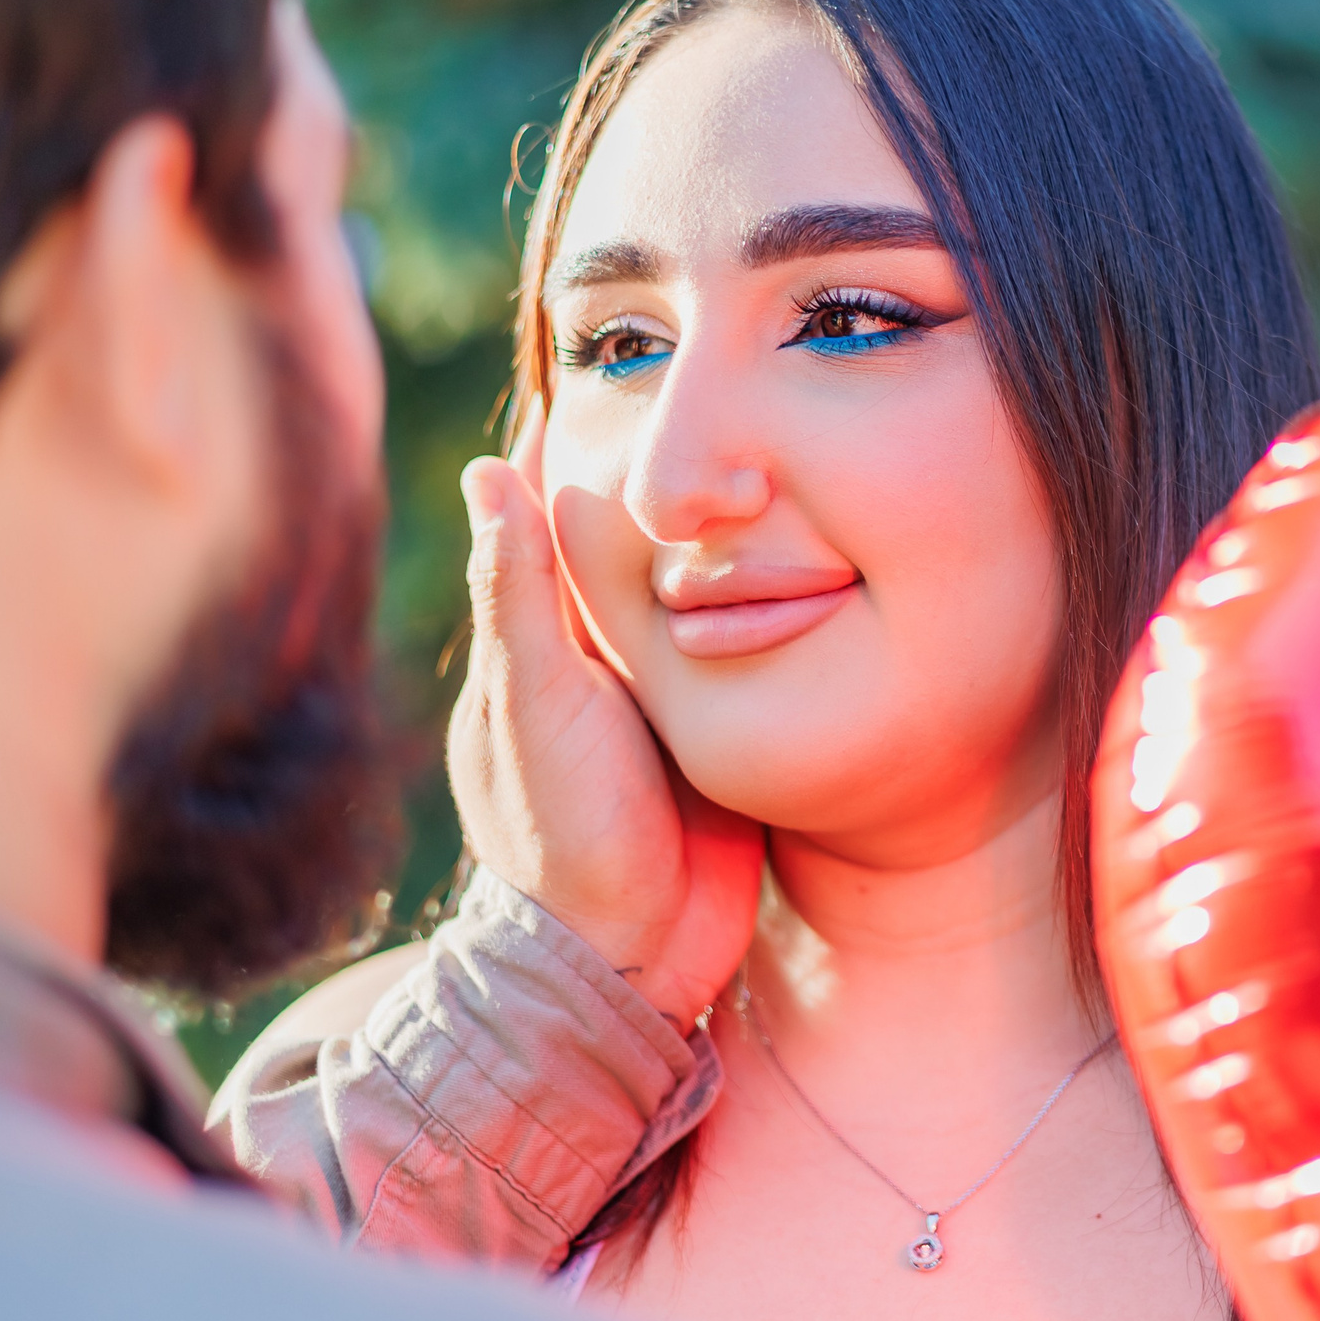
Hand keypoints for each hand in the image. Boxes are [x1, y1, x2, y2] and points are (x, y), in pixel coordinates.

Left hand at [447, 396, 764, 1025]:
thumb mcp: (536, 702)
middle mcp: (604, 658)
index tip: (625, 360)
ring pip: (704, 586)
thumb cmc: (565, 833)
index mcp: (542, 640)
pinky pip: (752, 642)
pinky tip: (828, 549)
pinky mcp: (728, 723)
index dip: (586, 443)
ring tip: (791, 446)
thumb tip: (491, 465)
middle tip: (731, 384)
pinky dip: (779, 597)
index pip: (558, 514)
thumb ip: (519, 592)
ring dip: (737, 533)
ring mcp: (670, 693)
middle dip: (677, 475)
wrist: (635, 960)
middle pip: (640, 541)